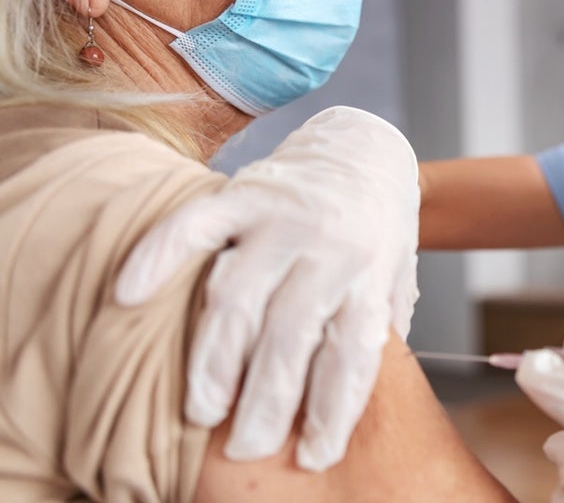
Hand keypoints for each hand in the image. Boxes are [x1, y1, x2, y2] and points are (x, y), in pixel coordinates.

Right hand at [114, 106, 420, 471]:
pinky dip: (158, 256)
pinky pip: (194, 225)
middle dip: (267, 401)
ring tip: (202, 409)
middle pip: (291, 336)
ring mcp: (284, 218)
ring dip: (215, 359)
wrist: (369, 148)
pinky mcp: (246, 192)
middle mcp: (329, 247)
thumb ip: (374, 330)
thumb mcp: (394, 280)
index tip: (314, 455)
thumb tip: (345, 401)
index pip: (352, 355)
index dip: (333, 410)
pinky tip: (129, 294)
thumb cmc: (379, 231)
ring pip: (238, 295)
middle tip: (246, 446)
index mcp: (371, 274)